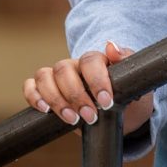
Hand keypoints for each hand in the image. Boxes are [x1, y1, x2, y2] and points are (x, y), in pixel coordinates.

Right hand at [23, 41, 153, 134]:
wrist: (121, 116)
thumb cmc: (127, 96)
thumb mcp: (135, 81)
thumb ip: (127, 60)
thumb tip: (110, 46)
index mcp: (97, 60)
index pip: (89, 60)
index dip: (96, 80)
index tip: (106, 102)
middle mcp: (75, 65)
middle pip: (63, 69)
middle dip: (76, 95)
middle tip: (91, 117)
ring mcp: (58, 77)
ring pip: (44, 76)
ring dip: (56, 99)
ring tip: (73, 120)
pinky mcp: (46, 91)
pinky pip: (31, 85)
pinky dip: (33, 96)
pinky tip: (44, 110)